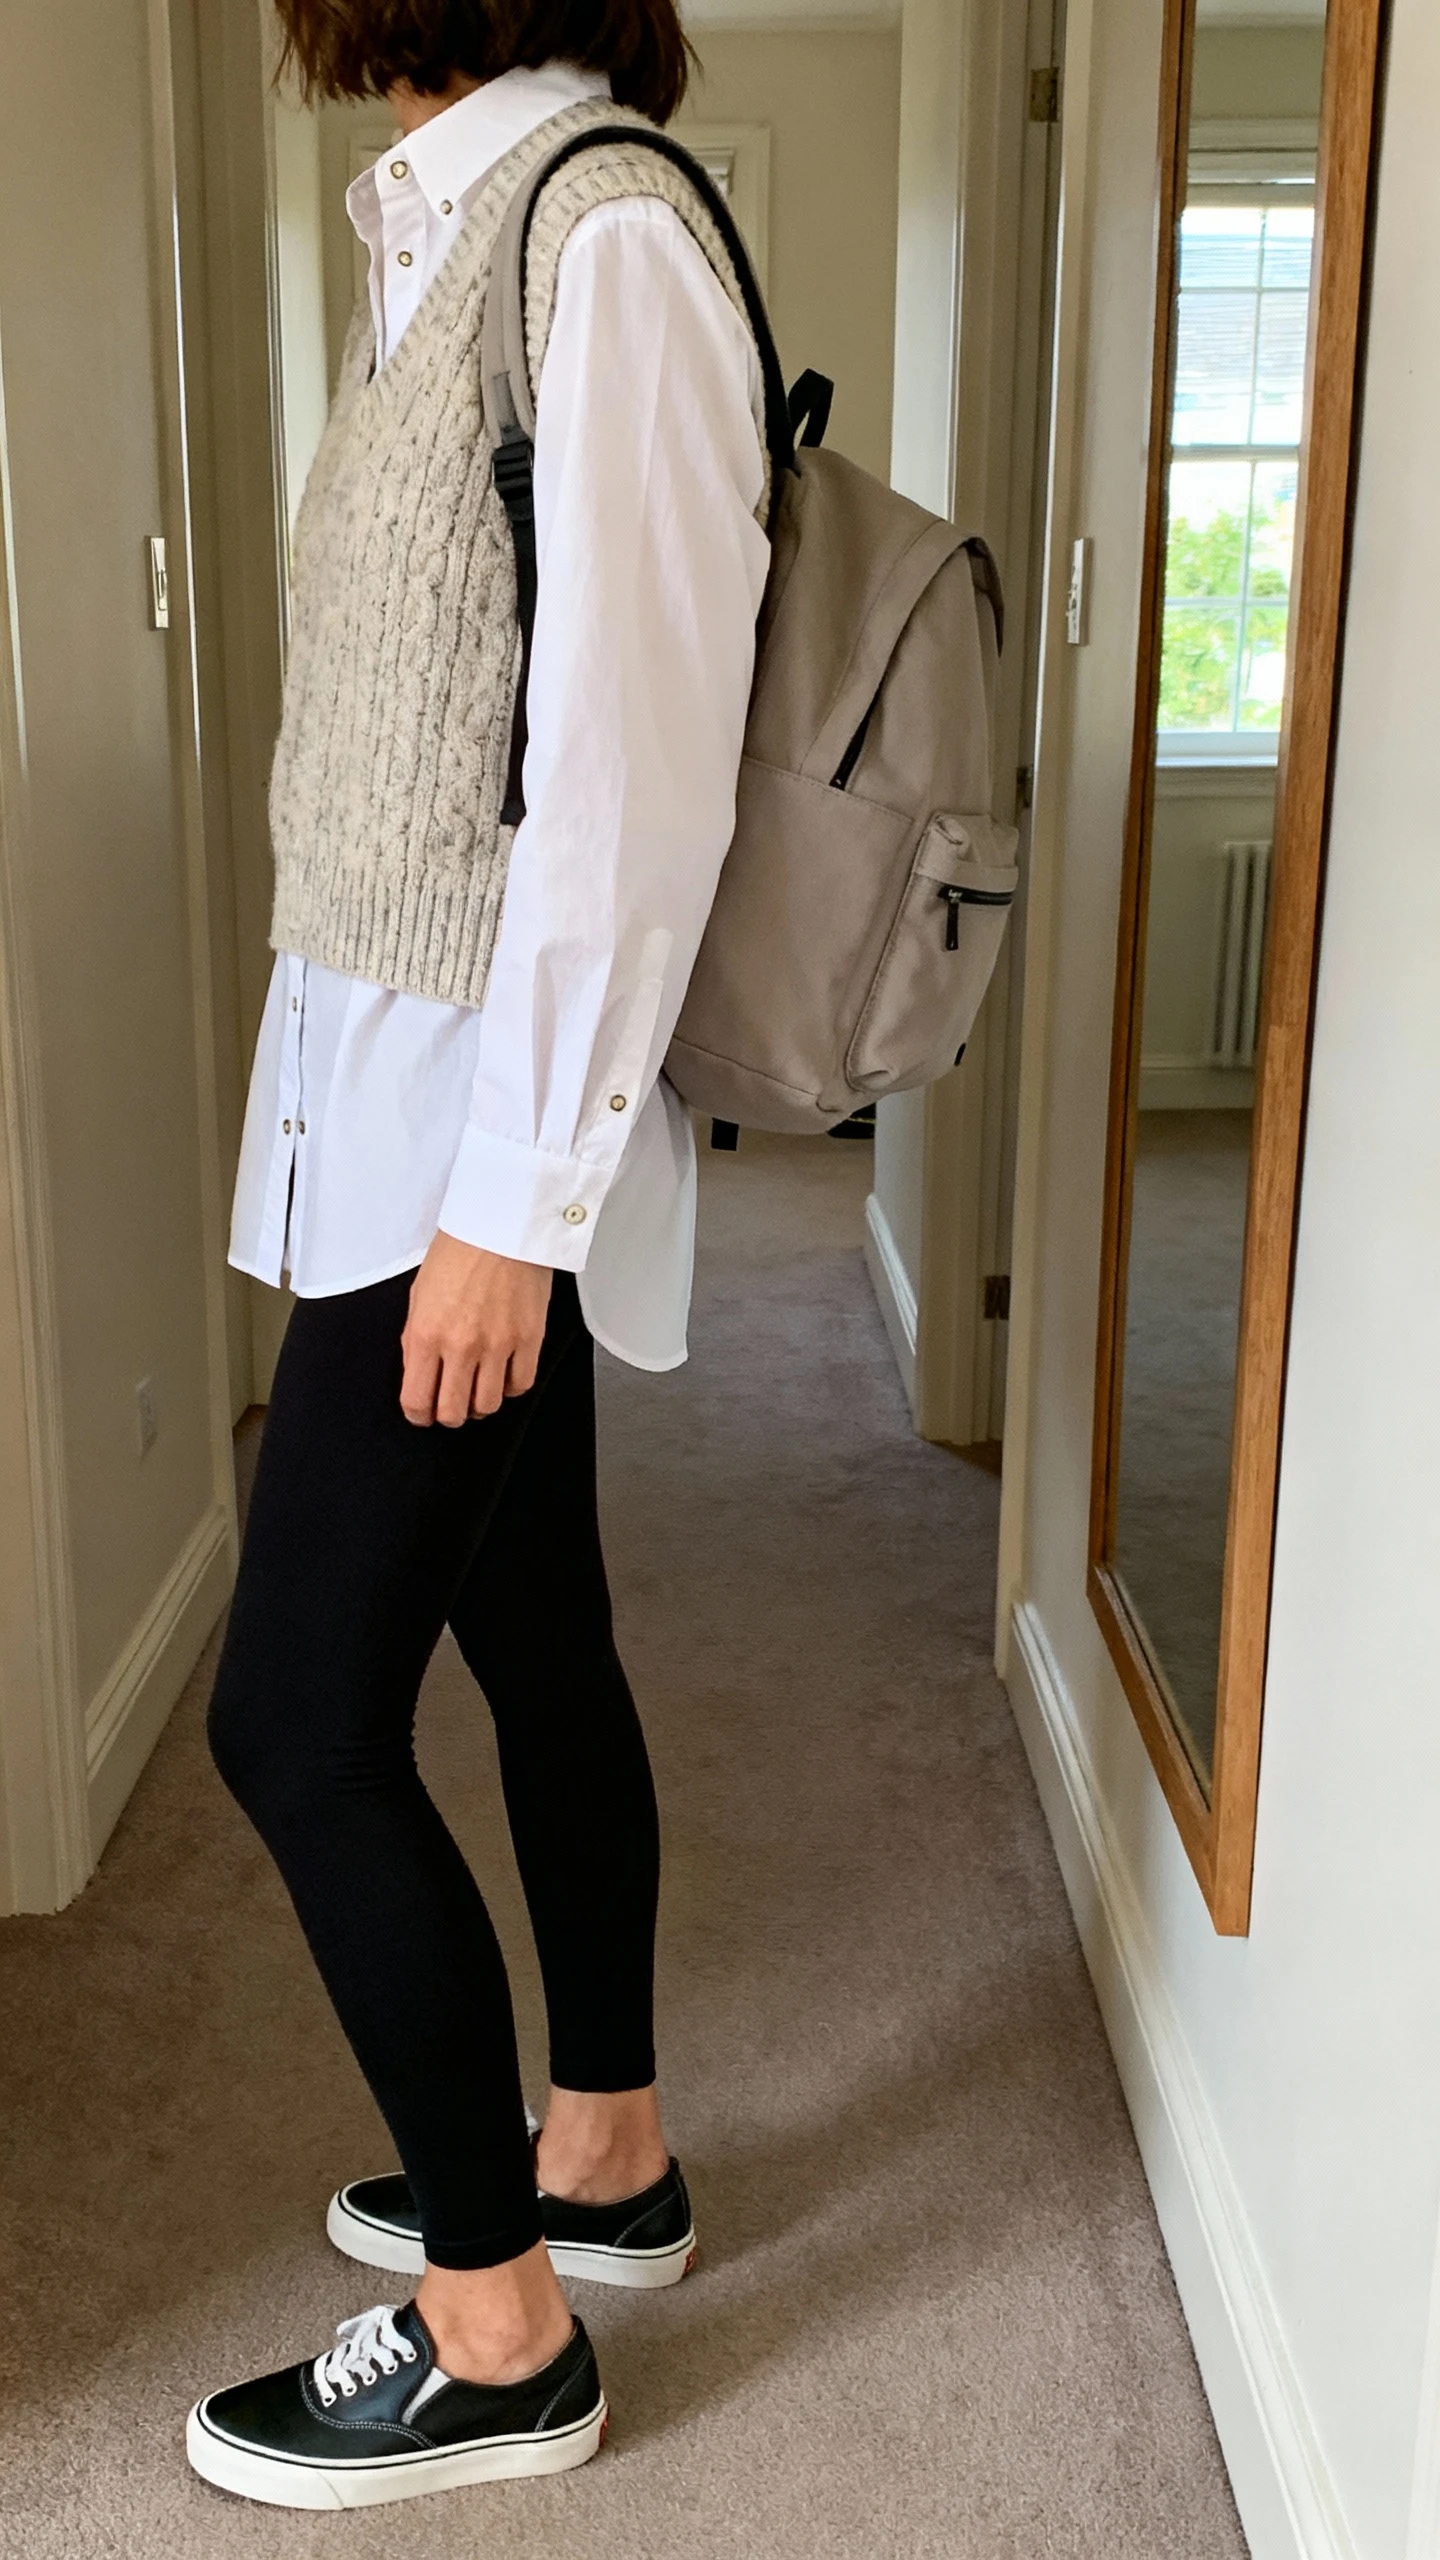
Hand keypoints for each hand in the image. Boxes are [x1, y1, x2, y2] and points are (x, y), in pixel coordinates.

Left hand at [401, 1235, 552, 1426]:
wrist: (501, 1224)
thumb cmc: (460, 1249)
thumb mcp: (418, 1294)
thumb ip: (416, 1339)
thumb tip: (419, 1372)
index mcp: (427, 1334)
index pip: (416, 1401)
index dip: (417, 1414)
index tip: (422, 1412)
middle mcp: (461, 1346)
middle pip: (453, 1412)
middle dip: (448, 1414)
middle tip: (450, 1404)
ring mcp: (498, 1345)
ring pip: (488, 1406)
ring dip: (480, 1403)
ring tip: (478, 1388)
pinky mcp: (529, 1339)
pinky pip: (521, 1385)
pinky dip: (511, 1387)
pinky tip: (504, 1374)